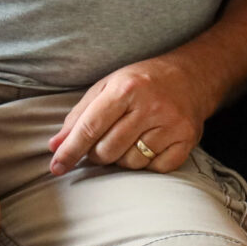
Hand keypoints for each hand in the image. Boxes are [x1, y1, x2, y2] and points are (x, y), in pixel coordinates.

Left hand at [48, 53, 218, 175]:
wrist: (192, 76)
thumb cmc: (142, 82)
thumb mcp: (108, 86)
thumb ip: (79, 115)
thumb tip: (55, 145)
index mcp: (126, 88)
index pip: (90, 127)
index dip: (70, 150)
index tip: (56, 167)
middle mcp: (151, 106)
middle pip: (108, 150)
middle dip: (96, 155)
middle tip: (100, 146)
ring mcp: (171, 125)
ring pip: (131, 163)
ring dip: (121, 159)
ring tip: (128, 141)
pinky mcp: (187, 139)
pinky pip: (156, 169)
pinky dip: (146, 164)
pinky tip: (148, 146)